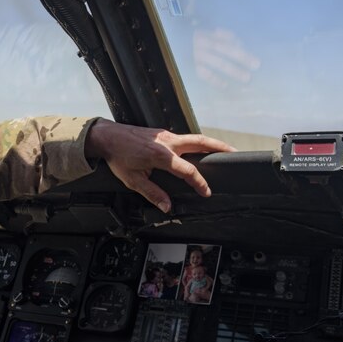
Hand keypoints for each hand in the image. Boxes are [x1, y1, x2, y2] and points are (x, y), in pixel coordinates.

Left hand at [84, 119, 234, 211]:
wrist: (107, 136)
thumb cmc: (118, 157)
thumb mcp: (132, 180)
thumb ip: (152, 193)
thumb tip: (168, 207)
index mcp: (161, 155)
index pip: (188, 170)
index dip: (199, 183)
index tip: (207, 193)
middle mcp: (168, 142)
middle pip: (200, 143)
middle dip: (220, 147)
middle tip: (235, 154)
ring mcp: (167, 136)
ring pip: (195, 138)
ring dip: (211, 143)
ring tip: (225, 150)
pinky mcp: (163, 134)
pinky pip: (185, 138)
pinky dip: (198, 143)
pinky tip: (201, 150)